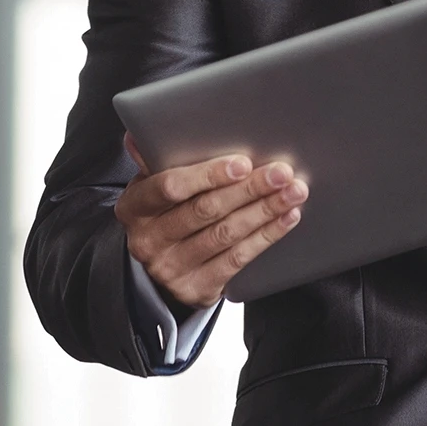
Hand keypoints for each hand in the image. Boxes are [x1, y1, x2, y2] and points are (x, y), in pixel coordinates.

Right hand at [117, 140, 307, 310]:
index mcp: (134, 207)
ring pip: (226, 234)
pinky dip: (266, 236)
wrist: (161, 269)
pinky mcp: (196, 289)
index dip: (209, 175)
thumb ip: (154, 160)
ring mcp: (171, 269)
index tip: (243, 163)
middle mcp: (147, 241)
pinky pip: (237, 259)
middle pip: (206, 210)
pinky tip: (285, 219)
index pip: (171, 188)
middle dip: (249, 188)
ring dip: (265, 210)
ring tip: (293, 193)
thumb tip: (137, 136)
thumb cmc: (164, 213)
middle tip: (281, 173)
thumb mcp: (152, 187)